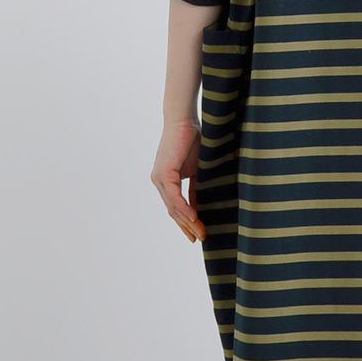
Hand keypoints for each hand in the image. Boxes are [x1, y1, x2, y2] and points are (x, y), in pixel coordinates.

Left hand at [151, 118, 207, 242]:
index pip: (176, 207)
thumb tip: (201, 205)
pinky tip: (194, 218)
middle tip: (201, 239)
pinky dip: (185, 209)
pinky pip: (175, 197)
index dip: (187, 222)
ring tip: (200, 233)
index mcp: (166, 181)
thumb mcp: (198, 170)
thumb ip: (197, 187)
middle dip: (188, 227)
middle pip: (173, 212)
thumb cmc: (192, 140)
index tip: (198, 234)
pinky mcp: (164, 173)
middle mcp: (160, 181)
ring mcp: (160, 178)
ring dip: (188, 222)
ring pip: (174, 207)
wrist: (185, 121)